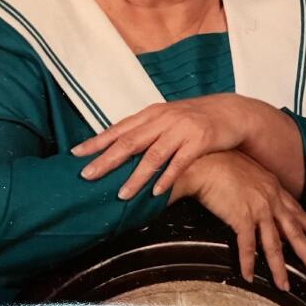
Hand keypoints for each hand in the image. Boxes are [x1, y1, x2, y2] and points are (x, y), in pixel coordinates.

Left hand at [71, 94, 249, 198]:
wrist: (230, 111)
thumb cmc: (193, 118)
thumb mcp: (166, 118)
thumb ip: (144, 130)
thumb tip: (115, 146)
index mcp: (151, 113)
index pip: (118, 129)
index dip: (97, 142)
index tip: (76, 154)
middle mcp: (163, 119)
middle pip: (130, 142)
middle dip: (106, 160)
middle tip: (88, 175)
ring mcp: (181, 129)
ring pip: (153, 155)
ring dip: (136, 177)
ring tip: (121, 194)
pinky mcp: (199, 140)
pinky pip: (180, 162)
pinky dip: (167, 177)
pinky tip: (157, 192)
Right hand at [174, 150, 305, 291]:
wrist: (204, 160)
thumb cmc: (219, 160)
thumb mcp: (247, 169)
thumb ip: (257, 186)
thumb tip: (258, 199)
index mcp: (271, 185)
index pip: (295, 209)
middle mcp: (270, 197)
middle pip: (294, 230)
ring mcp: (258, 208)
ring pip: (274, 244)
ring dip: (279, 268)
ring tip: (283, 285)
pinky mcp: (242, 217)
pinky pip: (247, 246)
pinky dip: (248, 263)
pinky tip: (249, 276)